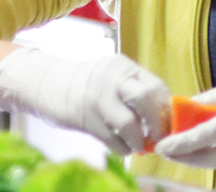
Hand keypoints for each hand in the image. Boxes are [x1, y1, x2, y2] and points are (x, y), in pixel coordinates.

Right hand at [0, 47, 169, 154]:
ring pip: (128, 123)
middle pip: (146, 100)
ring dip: (139, 140)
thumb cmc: (86, 81)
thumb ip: (134, 87)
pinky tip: (125, 148)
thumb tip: (162, 111)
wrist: (46, 82)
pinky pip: (110, 138)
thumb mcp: (113, 74)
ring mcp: (98, 99)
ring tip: (141, 146)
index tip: (169, 121)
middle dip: (157, 123)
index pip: (155, 86)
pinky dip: (122, 147)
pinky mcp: (84, 119)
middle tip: (160, 136)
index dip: (166, 108)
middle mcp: (113, 80)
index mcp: (124, 68)